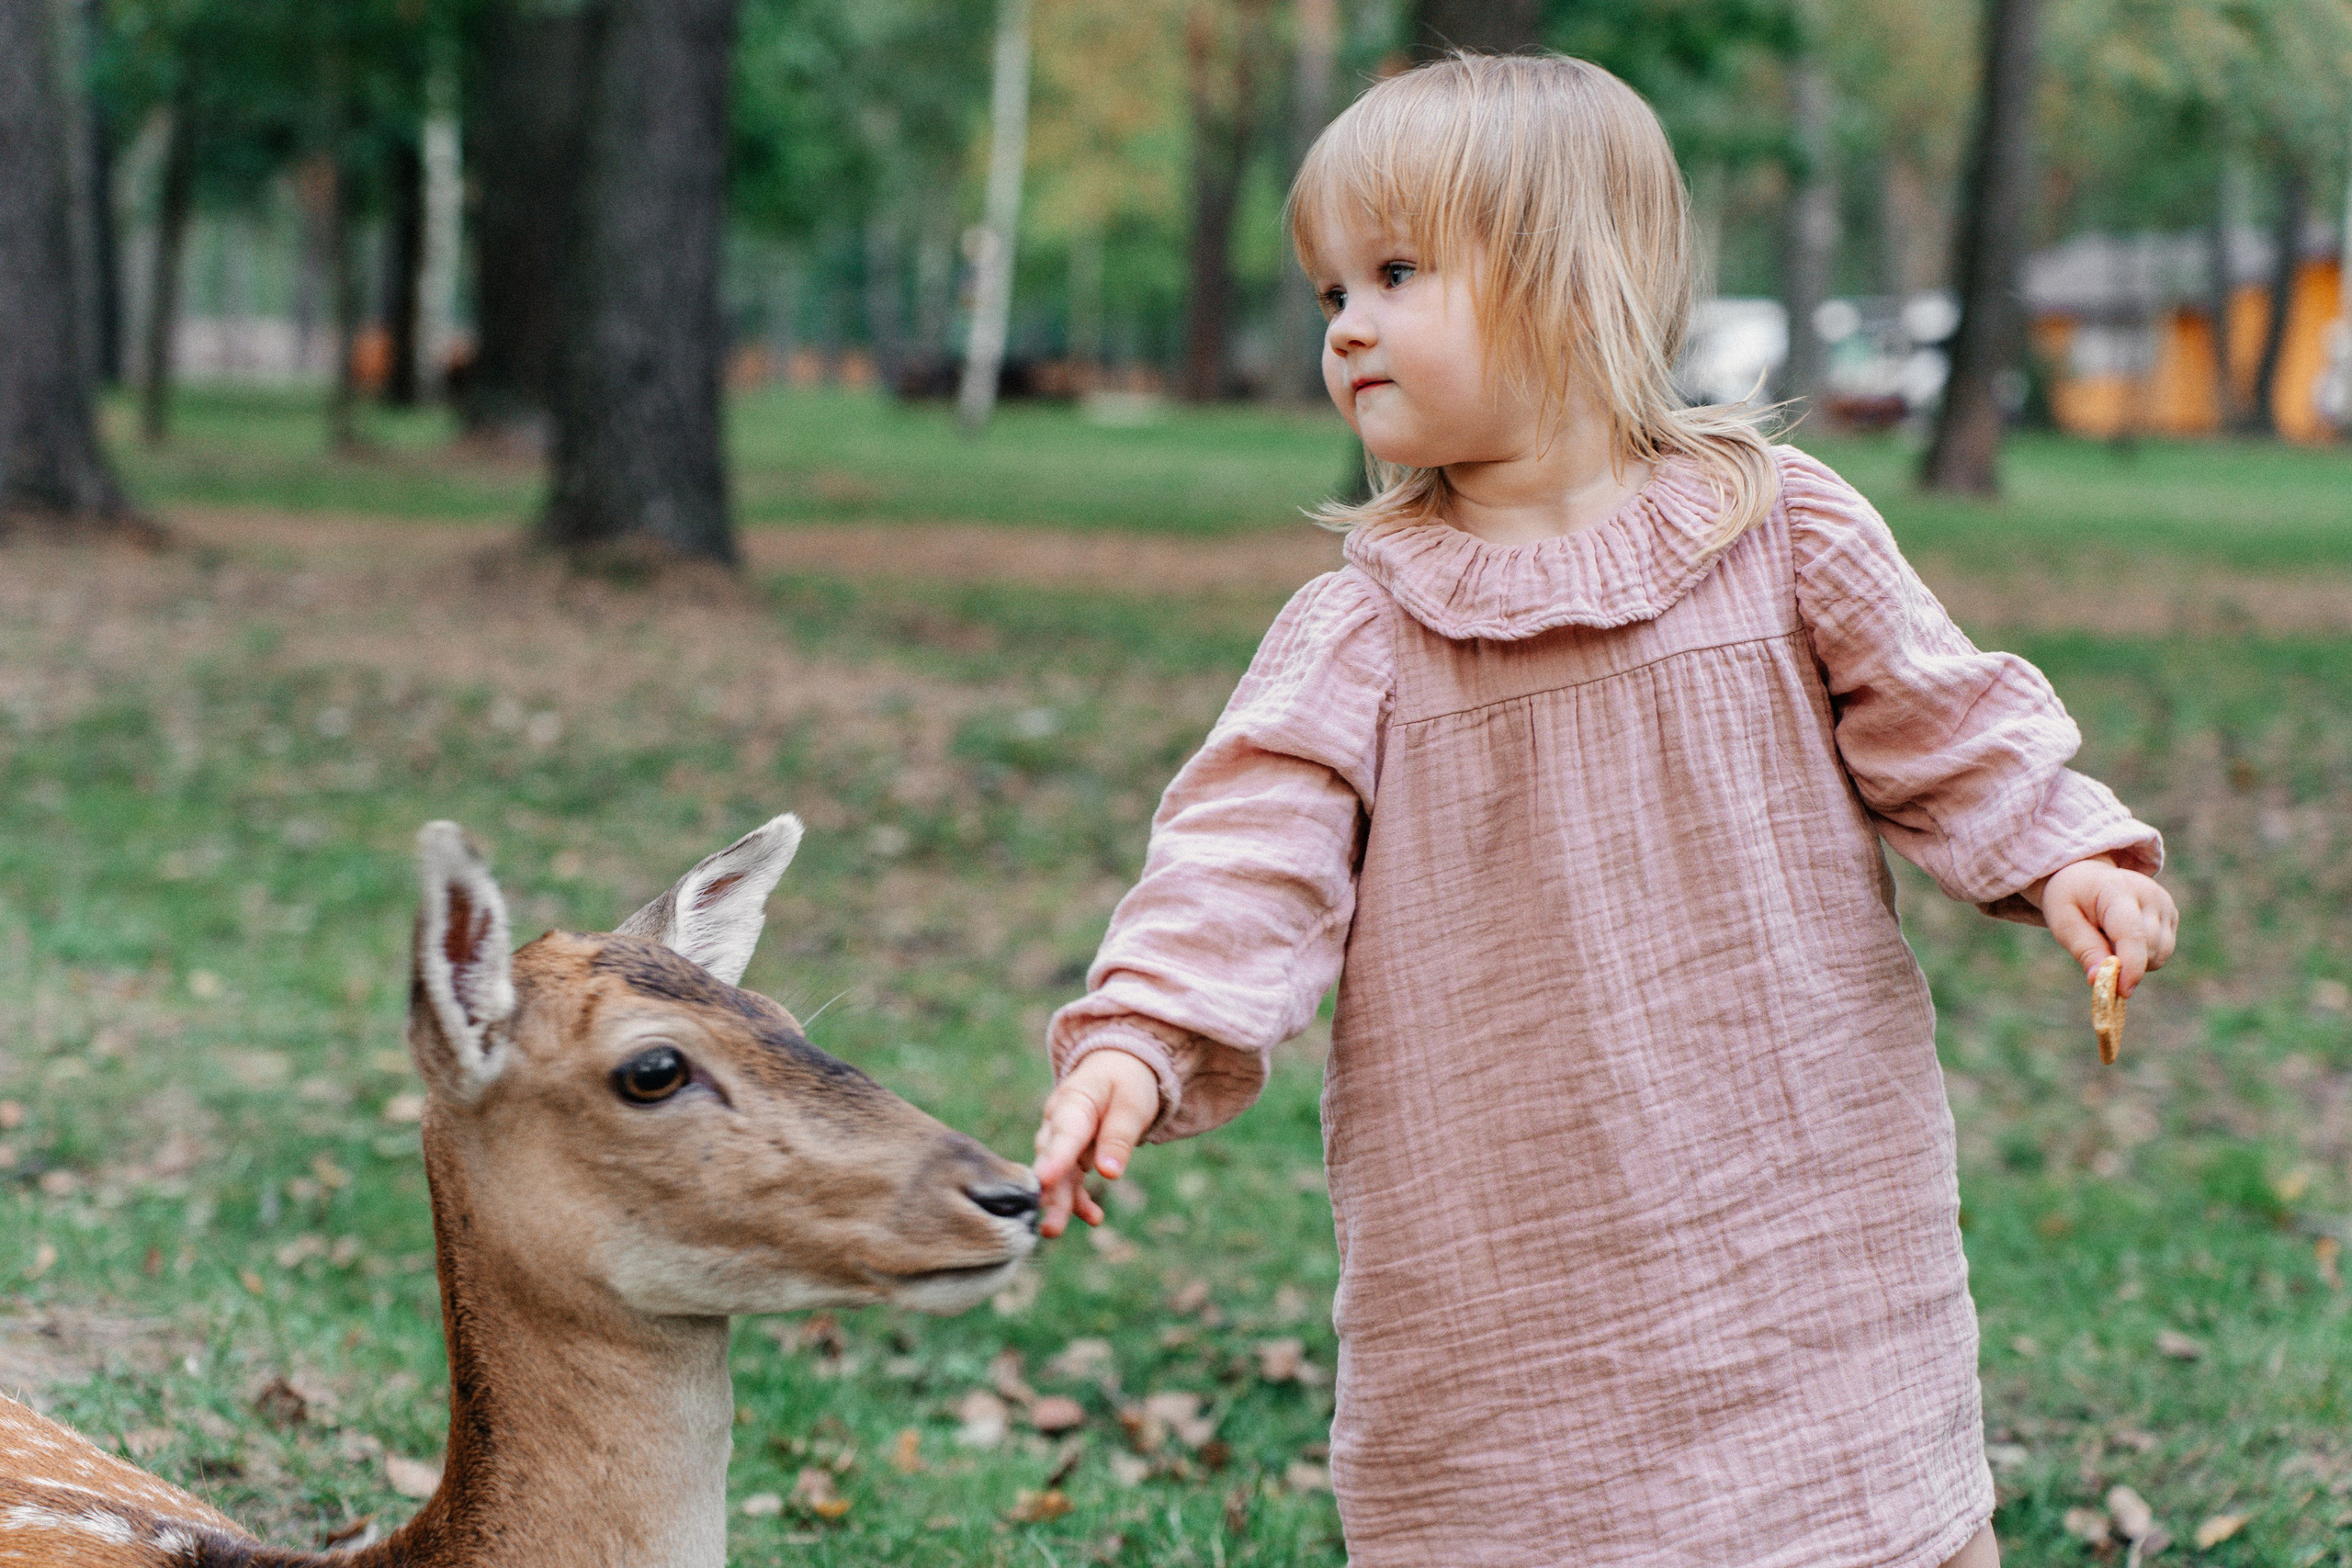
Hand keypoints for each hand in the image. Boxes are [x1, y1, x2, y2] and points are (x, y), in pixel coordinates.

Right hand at [1031, 1048, 1160, 1238]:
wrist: (1119, 1068)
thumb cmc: (1127, 1082)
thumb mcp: (1132, 1104)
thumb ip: (1119, 1137)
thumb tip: (1109, 1173)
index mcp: (1074, 1101)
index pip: (1064, 1132)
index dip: (1054, 1158)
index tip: (1044, 1180)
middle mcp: (1058, 1122)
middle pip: (1052, 1158)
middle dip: (1048, 1191)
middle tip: (1046, 1220)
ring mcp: (1061, 1140)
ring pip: (1056, 1175)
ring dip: (1057, 1203)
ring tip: (1054, 1231)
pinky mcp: (1069, 1156)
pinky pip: (1070, 1181)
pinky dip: (1079, 1201)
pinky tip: (1094, 1217)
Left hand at [2031, 857, 2177, 997]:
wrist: (2086, 877)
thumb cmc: (2071, 900)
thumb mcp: (2063, 922)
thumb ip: (2084, 949)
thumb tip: (2099, 980)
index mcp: (2117, 890)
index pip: (2133, 934)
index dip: (2130, 966)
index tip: (2122, 991)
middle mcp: (2149, 893)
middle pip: (2149, 948)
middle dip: (2125, 964)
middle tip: (2097, 953)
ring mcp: (2165, 903)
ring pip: (2161, 953)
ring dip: (2135, 962)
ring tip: (2109, 941)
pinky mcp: (2172, 914)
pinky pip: (2163, 951)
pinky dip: (2143, 956)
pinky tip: (2123, 939)